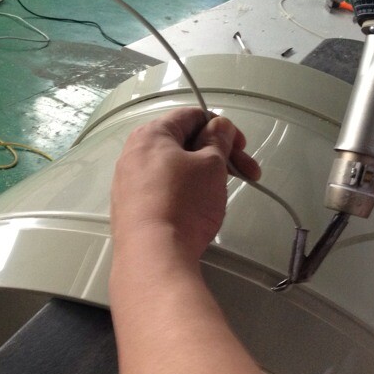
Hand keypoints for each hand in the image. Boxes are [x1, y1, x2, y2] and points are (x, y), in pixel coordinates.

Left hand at [110, 107, 258, 263]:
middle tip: (246, 173)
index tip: (240, 147)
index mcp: (151, 134)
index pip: (191, 116)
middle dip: (218, 156)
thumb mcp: (211, 165)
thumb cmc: (183, 204)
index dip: (221, 127)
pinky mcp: (130, 209)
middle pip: (183, 144)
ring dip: (203, 175)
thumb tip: (219, 126)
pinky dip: (183, 193)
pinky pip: (162, 191)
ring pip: (174, 169)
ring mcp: (128, 183)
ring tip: (221, 192)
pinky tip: (197, 209)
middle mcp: (133, 154)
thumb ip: (218, 140)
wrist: (153, 256)